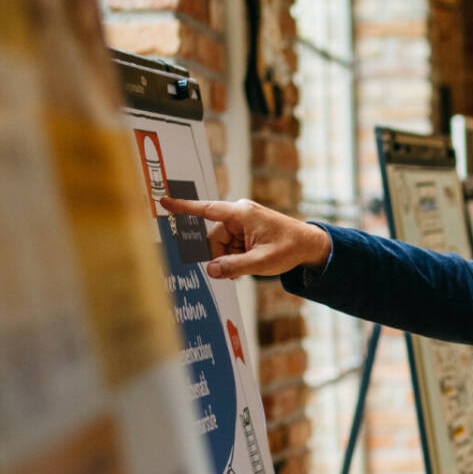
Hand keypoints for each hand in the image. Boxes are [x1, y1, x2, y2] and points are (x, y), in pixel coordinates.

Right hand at [159, 197, 331, 278]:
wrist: (309, 245)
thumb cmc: (290, 248)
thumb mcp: (262, 262)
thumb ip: (234, 266)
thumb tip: (210, 270)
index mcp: (241, 214)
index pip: (207, 210)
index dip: (184, 208)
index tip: (163, 202)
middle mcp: (239, 214)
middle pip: (214, 238)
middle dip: (222, 256)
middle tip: (237, 271)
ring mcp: (242, 222)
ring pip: (221, 245)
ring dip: (230, 258)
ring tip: (248, 266)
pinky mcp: (245, 230)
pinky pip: (230, 246)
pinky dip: (236, 257)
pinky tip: (248, 263)